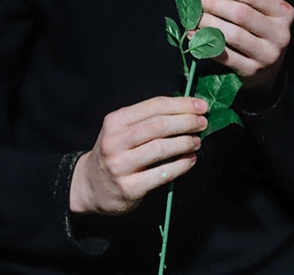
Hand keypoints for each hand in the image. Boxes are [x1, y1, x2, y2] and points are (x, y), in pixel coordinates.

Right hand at [70, 96, 207, 214]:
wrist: (90, 186)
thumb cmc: (115, 152)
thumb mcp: (122, 130)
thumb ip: (148, 119)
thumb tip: (187, 109)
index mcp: (115, 121)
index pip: (154, 106)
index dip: (181, 105)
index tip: (201, 106)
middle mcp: (114, 141)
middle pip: (158, 126)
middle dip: (186, 122)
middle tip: (203, 122)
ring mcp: (120, 165)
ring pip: (160, 148)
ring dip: (184, 143)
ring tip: (197, 141)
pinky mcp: (129, 188)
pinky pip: (162, 174)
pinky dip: (181, 165)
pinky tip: (191, 159)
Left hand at [197, 0, 293, 92]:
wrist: (268, 70)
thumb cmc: (259, 33)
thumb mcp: (262, 13)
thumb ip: (242, 0)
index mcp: (283, 12)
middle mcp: (280, 33)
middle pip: (241, 14)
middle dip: (214, 4)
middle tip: (195, 0)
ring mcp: (267, 54)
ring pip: (233, 34)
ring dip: (208, 23)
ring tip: (192, 17)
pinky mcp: (252, 70)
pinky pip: (225, 55)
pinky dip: (206, 43)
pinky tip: (193, 35)